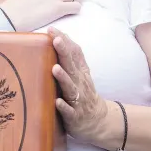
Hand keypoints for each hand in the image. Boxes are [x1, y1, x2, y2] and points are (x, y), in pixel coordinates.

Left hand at [48, 27, 108, 143]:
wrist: (97, 121)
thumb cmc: (82, 92)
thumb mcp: (79, 73)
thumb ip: (70, 57)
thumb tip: (59, 36)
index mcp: (80, 71)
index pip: (74, 53)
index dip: (65, 41)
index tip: (53, 30)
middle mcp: (80, 83)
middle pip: (72, 66)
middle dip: (64, 52)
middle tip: (56, 40)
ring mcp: (78, 99)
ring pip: (71, 87)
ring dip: (63, 78)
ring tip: (55, 68)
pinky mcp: (75, 116)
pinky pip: (69, 111)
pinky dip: (63, 106)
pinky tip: (57, 102)